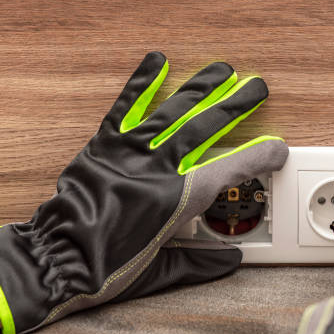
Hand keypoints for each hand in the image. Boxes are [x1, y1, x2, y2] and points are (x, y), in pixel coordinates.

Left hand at [0, 52, 287, 333]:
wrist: (56, 260)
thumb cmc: (105, 270)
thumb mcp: (160, 273)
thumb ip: (200, 262)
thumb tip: (229, 260)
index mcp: (178, 199)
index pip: (232, 169)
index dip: (260, 156)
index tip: (276, 148)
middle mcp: (159, 168)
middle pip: (207, 127)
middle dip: (236, 105)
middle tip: (256, 87)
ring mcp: (132, 151)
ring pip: (174, 111)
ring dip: (201, 88)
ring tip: (222, 70)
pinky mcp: (106, 145)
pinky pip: (126, 108)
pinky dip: (142, 83)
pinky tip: (156, 60)